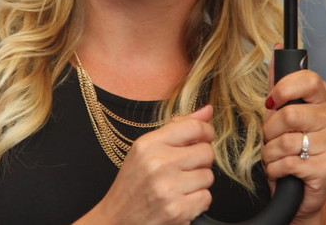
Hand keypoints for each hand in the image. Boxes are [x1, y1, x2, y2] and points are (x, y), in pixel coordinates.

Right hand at [82, 105, 215, 224]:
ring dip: (199, 183)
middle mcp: (157, 164)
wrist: (117, 219)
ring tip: (179, 186)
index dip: (206, 131)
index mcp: (148, 144)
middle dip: (201, 161)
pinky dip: (197, 202)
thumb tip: (207, 110)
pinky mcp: (176, 211)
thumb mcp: (146, 149)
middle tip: (185, 168)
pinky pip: (206, 198)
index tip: (205, 137)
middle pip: (206, 152)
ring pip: (208, 176)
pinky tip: (180, 201)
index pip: (193, 127)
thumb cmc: (133, 183)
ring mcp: (167, 188)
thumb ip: (177, 127)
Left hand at [262, 46, 325, 223]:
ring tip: (276, 159)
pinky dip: (275, 170)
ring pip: (284, 141)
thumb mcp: (280, 115)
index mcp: (323, 103)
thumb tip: (276, 46)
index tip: (272, 101)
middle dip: (269, 131)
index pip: (309, 79)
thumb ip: (279, 84)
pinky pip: (287, 162)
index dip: (284, 87)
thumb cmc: (289, 150)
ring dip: (270, 154)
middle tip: (272, 141)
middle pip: (288, 114)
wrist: (298, 194)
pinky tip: (281, 173)